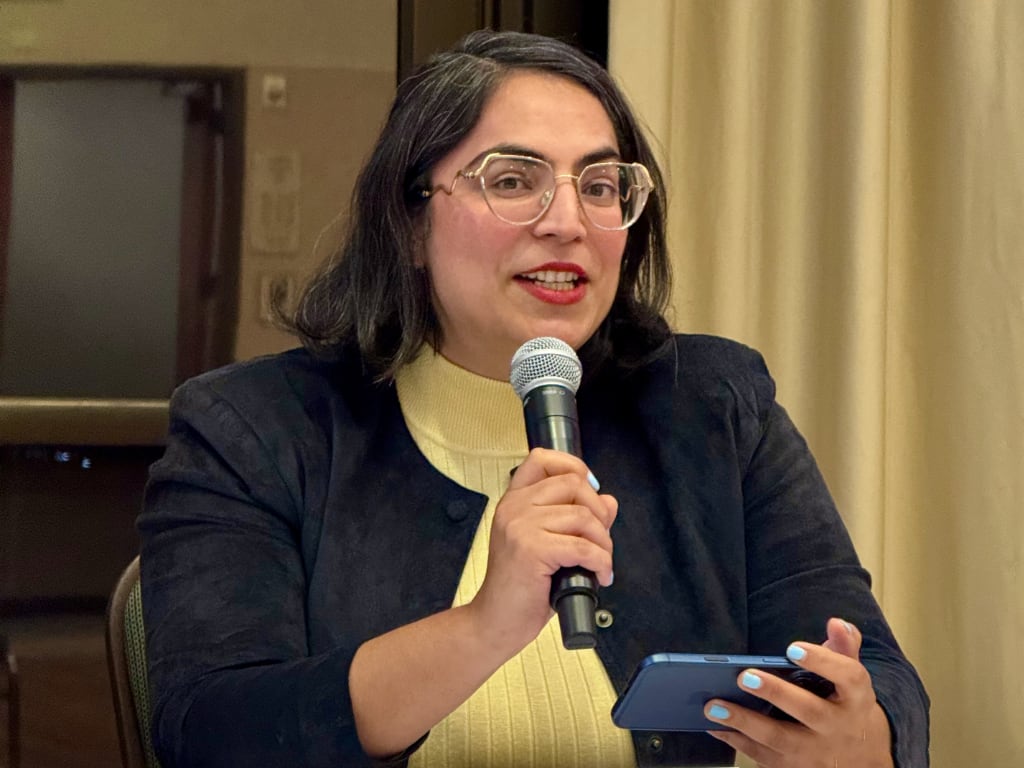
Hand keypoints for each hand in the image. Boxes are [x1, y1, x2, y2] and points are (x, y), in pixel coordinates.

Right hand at [467, 447, 616, 653]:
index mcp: (514, 501)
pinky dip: (601, 562)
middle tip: (600, 539)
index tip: (590, 488)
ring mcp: (520, 527)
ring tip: (600, 563)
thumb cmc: (520, 588)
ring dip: (603, 542)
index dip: (573, 466)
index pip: (542, 459)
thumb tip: (608, 501)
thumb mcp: (548, 545)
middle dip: (599, 511)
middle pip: (573, 483)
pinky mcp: (531, 549)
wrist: (495, 622)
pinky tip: (599, 576)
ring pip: (584, 516)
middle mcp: (514, 508)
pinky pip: (584, 547)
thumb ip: (576, 520)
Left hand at [704, 618, 893, 767]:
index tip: (793, 648)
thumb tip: (835, 623)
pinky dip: (736, 741)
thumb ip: (844, 647)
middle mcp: (838, 727)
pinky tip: (715, 725)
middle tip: (744, 676)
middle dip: (776, 693)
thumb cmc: (846, 706)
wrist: (862, 761)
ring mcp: (816, 752)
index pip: (848, 677)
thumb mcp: (852, 678)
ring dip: (744, 722)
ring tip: (714, 705)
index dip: (822, 661)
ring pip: (780, 739)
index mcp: (856, 697)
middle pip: (809, 710)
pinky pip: (764, 756)